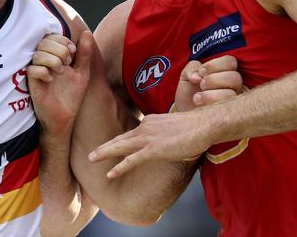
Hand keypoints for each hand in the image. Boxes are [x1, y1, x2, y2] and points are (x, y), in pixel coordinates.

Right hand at [27, 31, 93, 134]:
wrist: (65, 117)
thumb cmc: (72, 94)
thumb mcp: (82, 72)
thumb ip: (84, 54)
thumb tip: (87, 33)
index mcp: (55, 56)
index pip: (53, 36)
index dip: (64, 41)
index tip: (73, 53)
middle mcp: (44, 62)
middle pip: (45, 42)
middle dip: (60, 50)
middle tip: (68, 63)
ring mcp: (37, 72)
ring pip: (38, 55)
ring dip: (53, 60)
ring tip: (60, 72)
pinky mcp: (31, 83)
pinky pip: (32, 70)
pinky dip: (43, 72)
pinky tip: (51, 80)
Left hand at [88, 108, 213, 177]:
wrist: (204, 123)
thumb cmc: (197, 125)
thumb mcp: (178, 126)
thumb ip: (168, 132)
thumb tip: (170, 139)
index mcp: (152, 121)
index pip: (133, 132)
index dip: (122, 140)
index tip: (113, 146)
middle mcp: (146, 127)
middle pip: (121, 138)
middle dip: (105, 146)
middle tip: (92, 154)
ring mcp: (148, 138)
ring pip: (120, 146)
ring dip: (104, 153)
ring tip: (91, 159)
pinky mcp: (153, 149)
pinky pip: (131, 160)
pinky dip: (119, 167)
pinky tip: (110, 174)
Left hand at [175, 56, 241, 111]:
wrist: (185, 113)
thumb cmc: (189, 93)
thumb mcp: (186, 75)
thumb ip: (192, 68)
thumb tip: (197, 76)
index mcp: (225, 72)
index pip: (230, 62)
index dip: (215, 65)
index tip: (201, 72)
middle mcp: (232, 86)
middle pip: (235, 77)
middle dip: (213, 79)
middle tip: (201, 85)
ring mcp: (232, 101)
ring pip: (231, 94)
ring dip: (211, 94)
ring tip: (197, 97)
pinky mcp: (227, 115)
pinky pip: (227, 108)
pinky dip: (211, 104)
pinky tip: (199, 104)